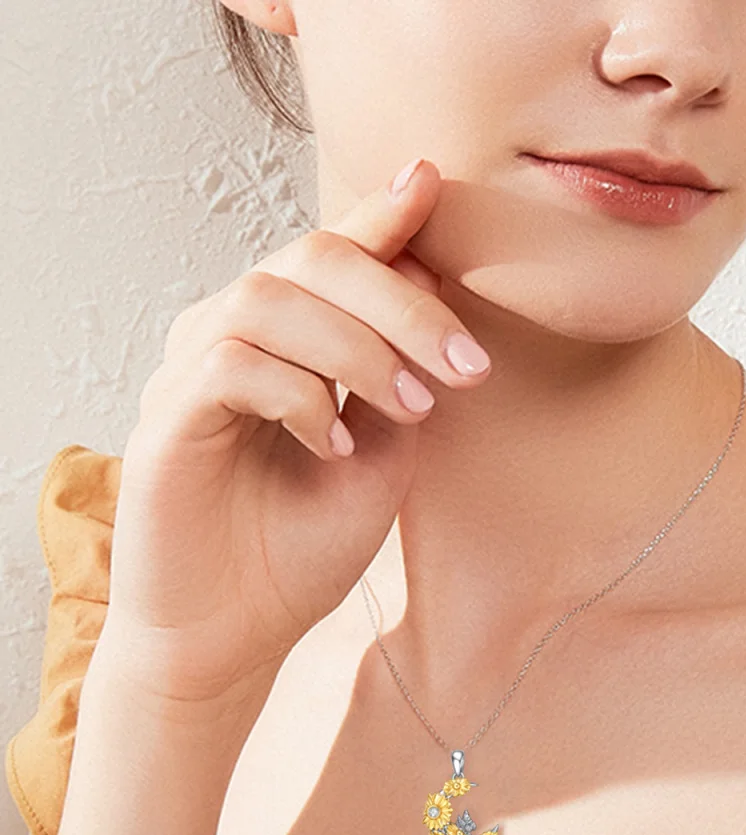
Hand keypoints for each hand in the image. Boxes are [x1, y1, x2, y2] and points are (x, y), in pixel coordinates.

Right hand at [102, 158, 490, 703]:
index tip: (434, 184)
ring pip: (271, 300)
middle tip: (469, 366)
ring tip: (413, 410)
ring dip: (360, 349)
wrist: (236, 632)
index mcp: (287, 338)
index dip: (383, 216)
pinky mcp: (167, 418)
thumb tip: (430, 291)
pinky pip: (231, 364)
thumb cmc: (302, 545)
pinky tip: (332, 445)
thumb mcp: (383, 455)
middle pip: (313, 259)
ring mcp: (192, 371)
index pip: (334, 256)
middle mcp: (232, 335)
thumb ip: (401, 377)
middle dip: (404, 304)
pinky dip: (299, 395)